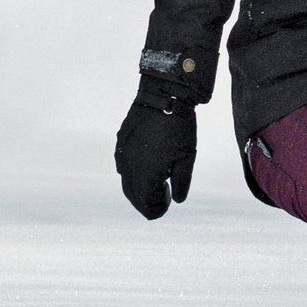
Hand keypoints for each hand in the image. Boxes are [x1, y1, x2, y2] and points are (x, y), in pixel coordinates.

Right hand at [115, 95, 196, 219]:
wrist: (162, 97)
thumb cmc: (178, 128)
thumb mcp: (186, 157)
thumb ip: (182, 182)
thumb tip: (178, 201)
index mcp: (146, 174)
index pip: (147, 204)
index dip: (159, 208)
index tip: (170, 202)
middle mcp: (129, 168)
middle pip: (134, 197)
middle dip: (147, 203)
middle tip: (163, 200)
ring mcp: (122, 155)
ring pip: (126, 183)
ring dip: (139, 190)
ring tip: (157, 185)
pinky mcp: (121, 144)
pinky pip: (123, 168)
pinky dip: (133, 176)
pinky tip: (147, 169)